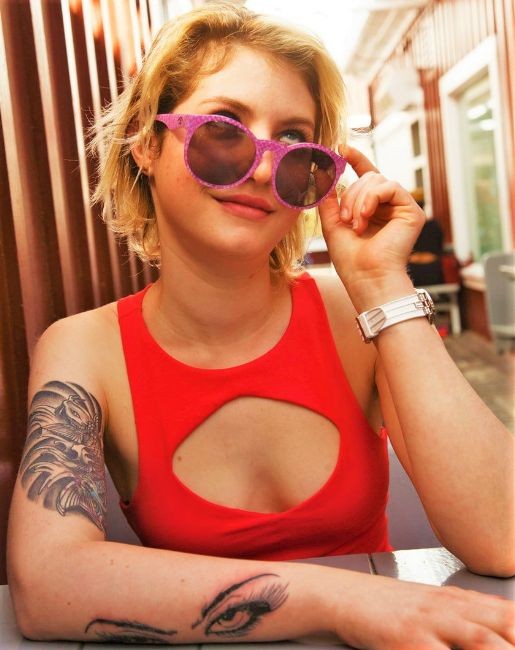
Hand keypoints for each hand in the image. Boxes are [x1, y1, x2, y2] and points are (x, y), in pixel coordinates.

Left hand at [318, 146, 424, 306]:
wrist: (366, 278)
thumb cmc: (350, 259)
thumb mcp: (332, 224)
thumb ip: (329, 199)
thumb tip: (321, 172)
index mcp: (372, 208)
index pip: (365, 176)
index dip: (355, 159)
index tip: (340, 148)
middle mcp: (388, 206)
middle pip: (368, 178)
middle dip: (350, 195)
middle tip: (344, 220)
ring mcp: (401, 208)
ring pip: (377, 180)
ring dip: (359, 200)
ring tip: (355, 224)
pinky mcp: (412, 211)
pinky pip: (390, 186)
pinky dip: (373, 198)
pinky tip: (366, 217)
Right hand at [330, 573, 514, 648]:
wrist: (343, 596)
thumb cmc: (386, 605)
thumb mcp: (430, 604)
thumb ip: (464, 615)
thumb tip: (499, 627)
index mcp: (457, 601)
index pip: (508, 613)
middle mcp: (448, 608)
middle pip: (504, 626)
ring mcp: (429, 623)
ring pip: (481, 640)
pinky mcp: (407, 639)